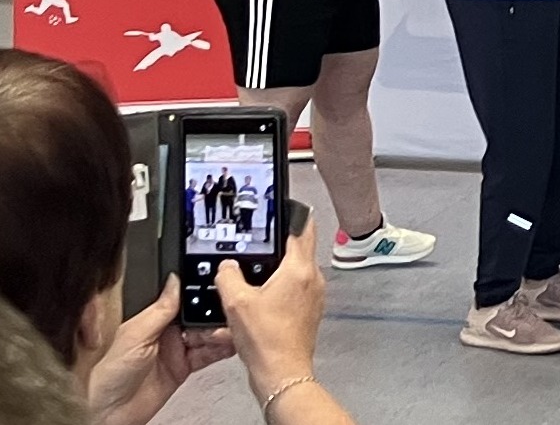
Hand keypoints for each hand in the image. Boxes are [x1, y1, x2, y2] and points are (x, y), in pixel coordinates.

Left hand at [89, 276, 235, 424]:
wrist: (108, 413)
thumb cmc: (106, 375)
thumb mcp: (134, 335)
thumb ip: (159, 310)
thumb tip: (175, 280)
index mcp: (152, 318)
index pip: (183, 299)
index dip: (200, 293)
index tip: (218, 288)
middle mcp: (166, 332)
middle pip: (199, 315)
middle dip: (214, 313)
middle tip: (225, 314)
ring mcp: (176, 350)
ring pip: (207, 334)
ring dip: (219, 332)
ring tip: (227, 332)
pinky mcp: (183, 368)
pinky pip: (208, 355)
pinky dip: (221, 349)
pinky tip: (229, 345)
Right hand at [215, 216, 322, 401]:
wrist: (281, 371)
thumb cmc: (267, 340)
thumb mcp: (236, 302)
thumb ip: (228, 276)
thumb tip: (226, 266)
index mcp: (299, 270)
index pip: (303, 228)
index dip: (292, 214)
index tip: (286, 206)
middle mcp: (313, 279)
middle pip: (300, 247)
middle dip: (282, 241)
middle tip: (266, 237)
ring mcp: (314, 295)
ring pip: (298, 268)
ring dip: (281, 265)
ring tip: (260, 269)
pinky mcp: (310, 310)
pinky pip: (297, 287)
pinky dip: (282, 285)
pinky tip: (264, 296)